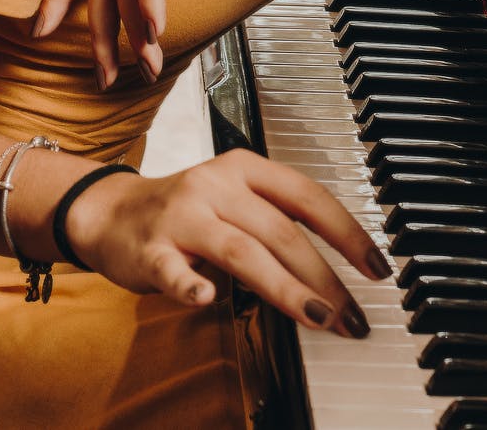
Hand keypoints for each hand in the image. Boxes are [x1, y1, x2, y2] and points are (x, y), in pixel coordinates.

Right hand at [66, 149, 390, 336]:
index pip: (308, 196)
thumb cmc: (183, 211)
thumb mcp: (234, 201)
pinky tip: (208, 298)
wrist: (109, 211)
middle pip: (282, 230)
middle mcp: (217, 186)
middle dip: (324, 276)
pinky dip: (192, 284)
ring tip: (318, 318)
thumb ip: (276, 225)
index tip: (376, 267)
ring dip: (285, 287)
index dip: (347, 232)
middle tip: (351, 316)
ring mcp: (182, 215)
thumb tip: (335, 274)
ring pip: (243, 250)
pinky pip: (173, 269)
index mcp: (245, 169)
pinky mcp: (150, 249)